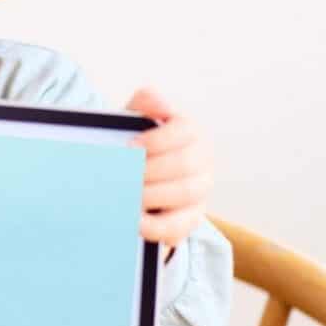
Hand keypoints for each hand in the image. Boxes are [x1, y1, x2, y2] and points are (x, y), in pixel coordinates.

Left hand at [126, 88, 213, 250]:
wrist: (133, 176)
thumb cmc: (135, 142)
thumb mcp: (136, 119)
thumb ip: (144, 103)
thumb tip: (154, 99)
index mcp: (190, 132)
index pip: (184, 131)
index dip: (157, 140)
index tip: (130, 147)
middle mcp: (202, 160)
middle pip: (185, 165)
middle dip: (151, 171)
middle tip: (123, 175)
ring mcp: (200, 190)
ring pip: (186, 194)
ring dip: (153, 195)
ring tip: (126, 195)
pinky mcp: (191, 218)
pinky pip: (180, 226)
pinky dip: (157, 226)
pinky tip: (135, 221)